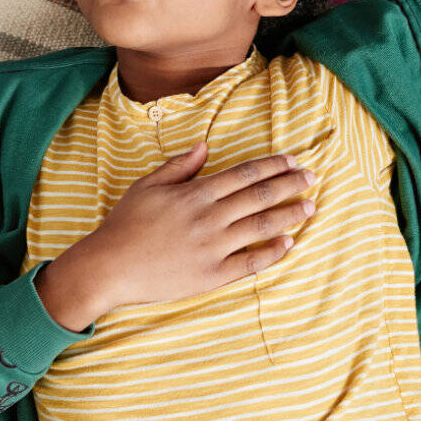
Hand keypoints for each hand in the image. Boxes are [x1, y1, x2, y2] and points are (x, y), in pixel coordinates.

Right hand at [81, 141, 315, 309]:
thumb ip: (179, 166)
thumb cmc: (125, 224)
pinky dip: (272, 251)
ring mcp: (213, 247)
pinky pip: (251, 262)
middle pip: (259, 196)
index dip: (272, 166)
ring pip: (261, 226)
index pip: (244, 174)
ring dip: (290, 215)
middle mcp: (209, 217)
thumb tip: (204, 145)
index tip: (292, 161)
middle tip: (312, 178)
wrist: (109, 267)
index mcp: (195, 193)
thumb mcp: (147, 186)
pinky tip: (288, 243)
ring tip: (310, 207)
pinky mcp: (212, 275)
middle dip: (290, 185)